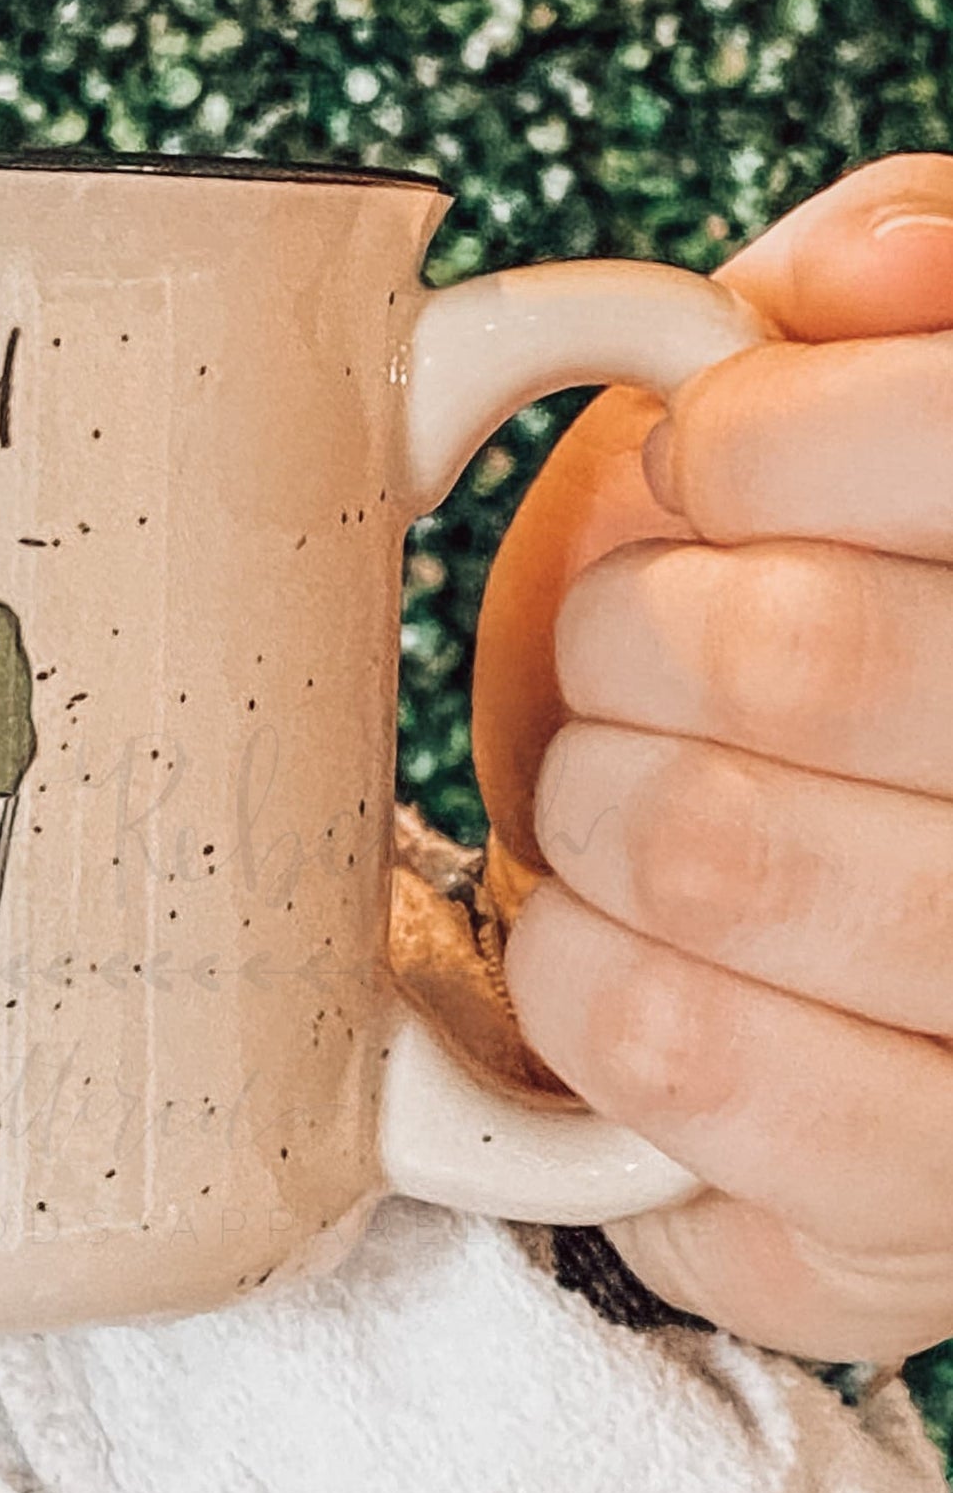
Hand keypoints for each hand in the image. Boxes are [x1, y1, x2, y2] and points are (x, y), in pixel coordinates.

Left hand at [471, 154, 952, 1367]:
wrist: (886, 997)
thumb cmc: (884, 676)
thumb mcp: (910, 450)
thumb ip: (906, 319)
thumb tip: (844, 269)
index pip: (933, 448)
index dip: (754, 437)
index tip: (702, 467)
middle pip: (791, 652)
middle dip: (636, 630)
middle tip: (640, 657)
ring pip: (707, 846)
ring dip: (588, 804)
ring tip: (623, 807)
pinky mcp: (919, 1223)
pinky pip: (669, 1051)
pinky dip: (576, 974)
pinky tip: (608, 948)